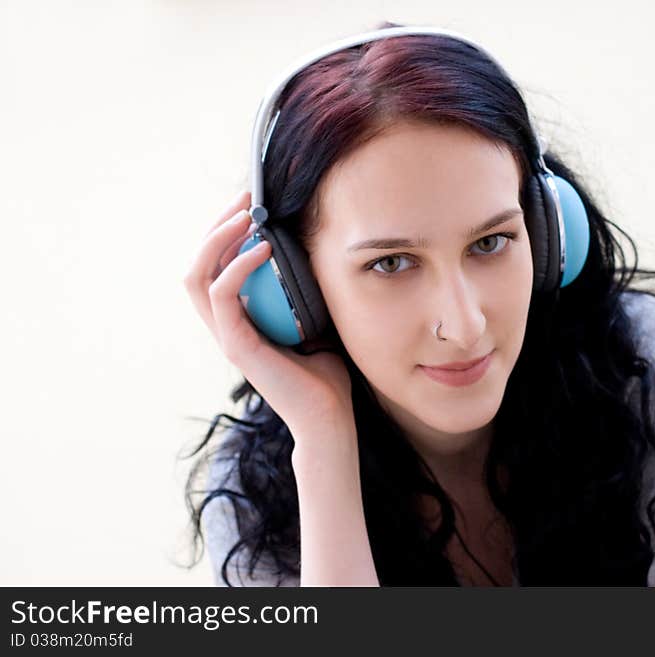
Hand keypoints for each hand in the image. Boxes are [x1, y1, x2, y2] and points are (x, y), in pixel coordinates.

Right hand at [183, 190, 354, 444]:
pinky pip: (222, 296)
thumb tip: (313, 248)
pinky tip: (264, 248)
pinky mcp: (237, 347)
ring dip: (218, 238)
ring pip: (198, 276)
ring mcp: (227, 336)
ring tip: (246, 214)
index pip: (213, 266)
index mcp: (238, 319)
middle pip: (197, 264)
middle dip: (217, 225)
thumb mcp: (313, 319)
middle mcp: (225, 325)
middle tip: (246, 198)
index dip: (225, 232)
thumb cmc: (324, 372)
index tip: (252, 204)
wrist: (327, 418)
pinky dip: (237, 267)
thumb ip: (301, 290)